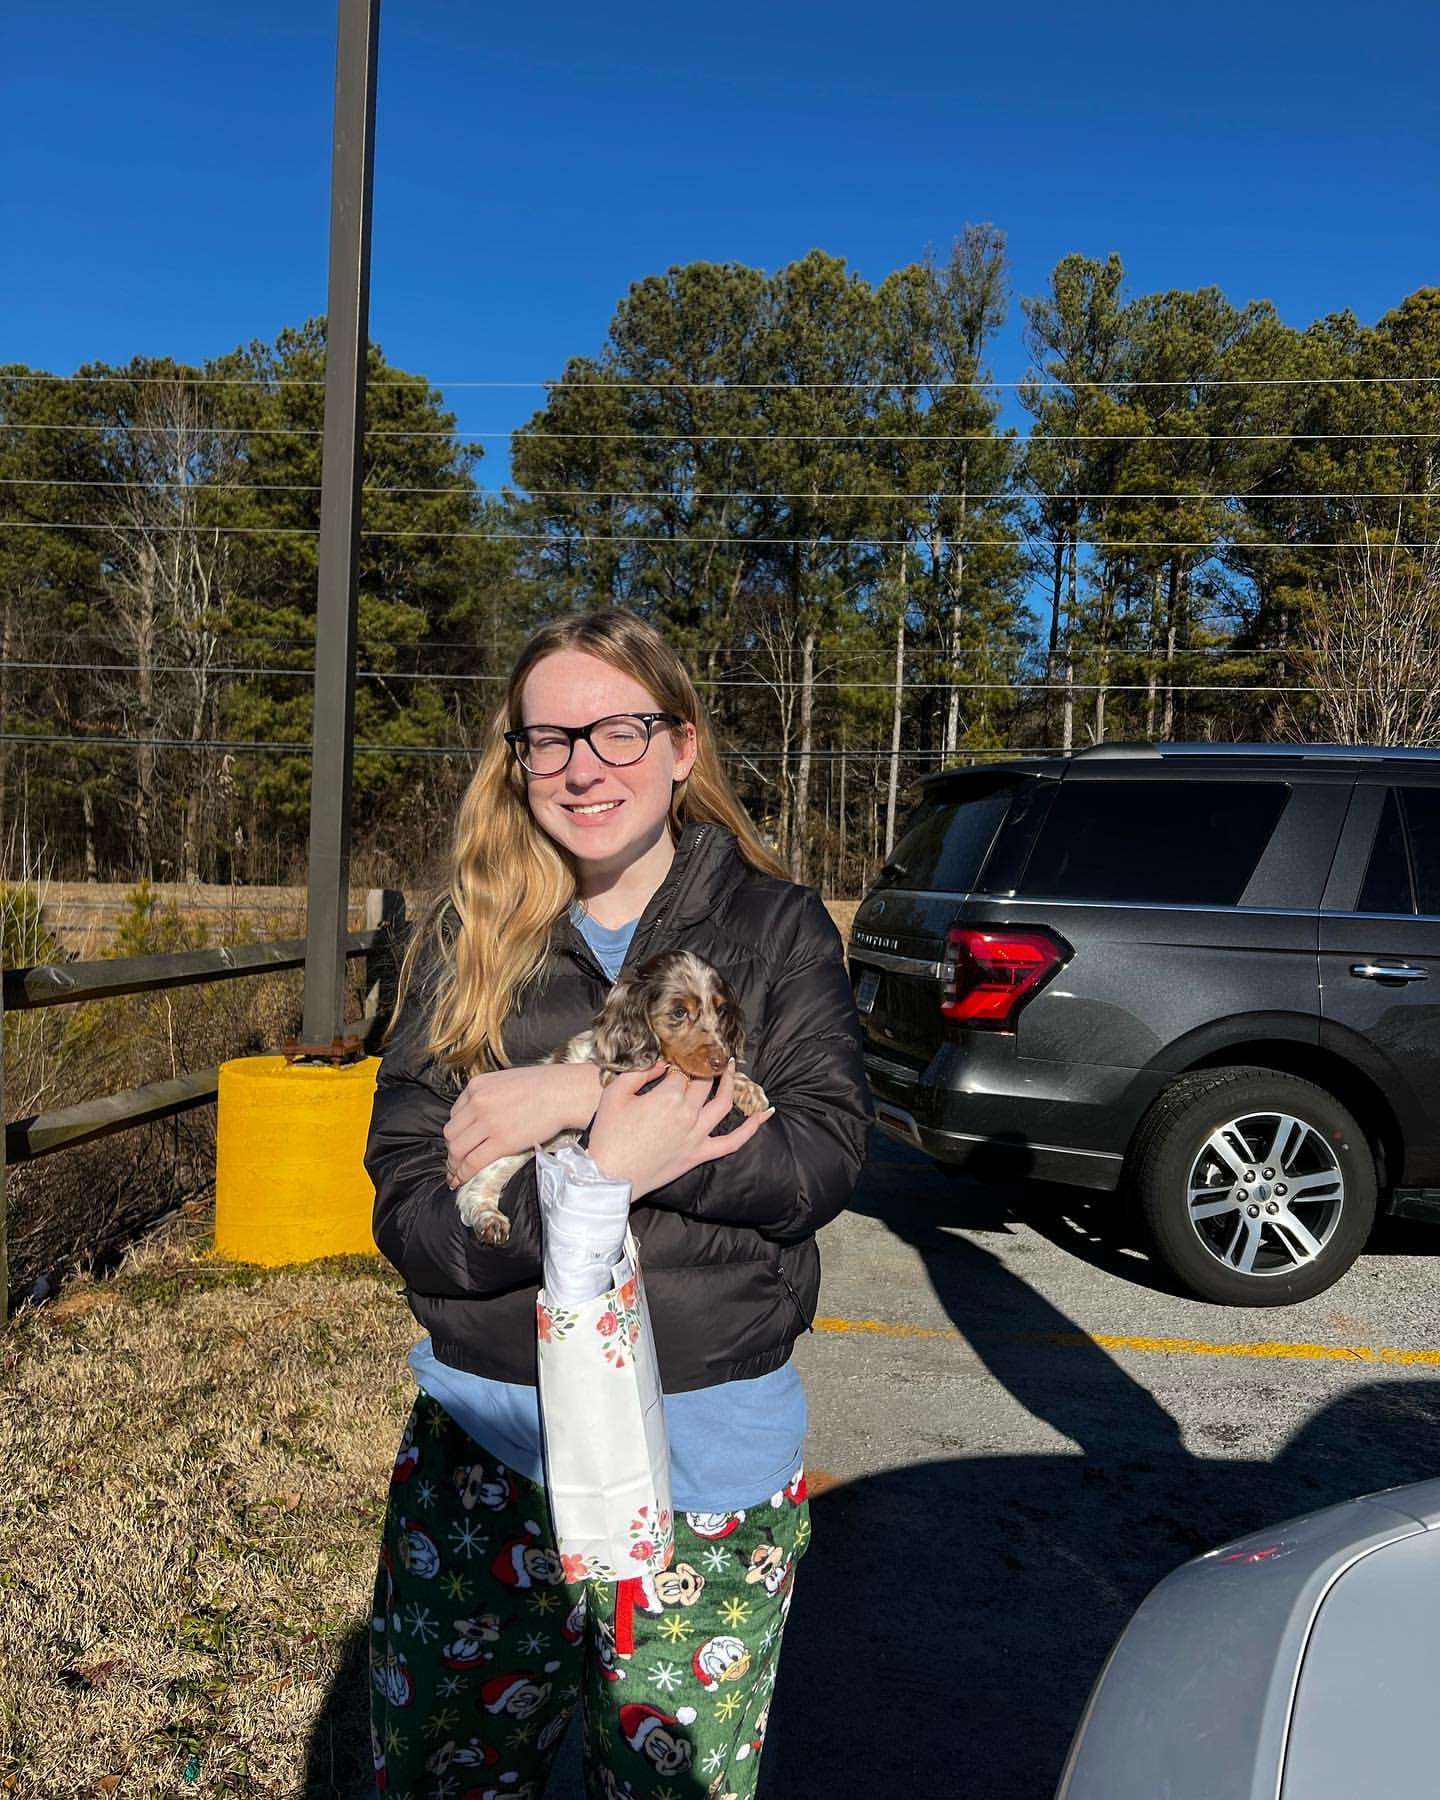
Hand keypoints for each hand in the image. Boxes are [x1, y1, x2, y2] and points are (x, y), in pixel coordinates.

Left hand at [443, 1062, 601, 1186]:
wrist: (565, 1092)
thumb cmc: (545, 1085)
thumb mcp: (507, 1080)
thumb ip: (490, 1094)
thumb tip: (484, 1114)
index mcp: (477, 1086)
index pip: (455, 1114)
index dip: (456, 1132)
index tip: (459, 1142)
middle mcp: (477, 1102)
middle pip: (451, 1133)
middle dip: (451, 1150)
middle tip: (455, 1161)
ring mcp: (487, 1122)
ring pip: (457, 1149)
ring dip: (454, 1165)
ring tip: (456, 1174)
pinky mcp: (501, 1142)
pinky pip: (472, 1162)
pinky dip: (463, 1174)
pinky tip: (461, 1180)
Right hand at [586, 1058, 774, 1200]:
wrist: (608, 1177)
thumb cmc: (607, 1135)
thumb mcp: (615, 1094)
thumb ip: (638, 1071)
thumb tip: (659, 1062)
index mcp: (668, 1096)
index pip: (681, 1068)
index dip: (677, 1060)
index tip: (673, 1056)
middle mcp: (688, 1113)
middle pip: (702, 1082)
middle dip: (703, 1066)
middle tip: (702, 1055)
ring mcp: (697, 1135)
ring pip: (723, 1103)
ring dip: (730, 1083)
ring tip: (730, 1068)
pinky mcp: (700, 1154)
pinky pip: (733, 1141)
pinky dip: (752, 1127)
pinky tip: (766, 1114)